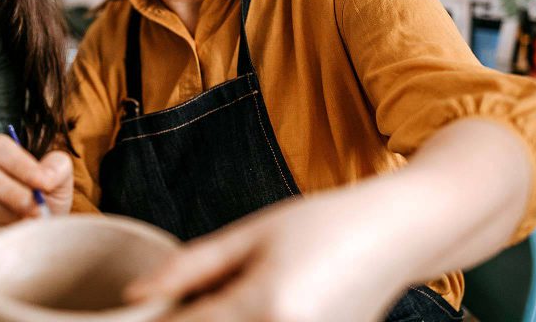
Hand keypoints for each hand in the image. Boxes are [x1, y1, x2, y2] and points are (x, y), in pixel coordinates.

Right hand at [0, 134, 72, 242]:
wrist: (32, 232)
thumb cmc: (43, 200)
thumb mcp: (57, 180)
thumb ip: (57, 167)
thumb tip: (46, 177)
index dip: (22, 165)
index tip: (45, 184)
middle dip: (14, 195)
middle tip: (38, 211)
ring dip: (7, 215)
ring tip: (29, 223)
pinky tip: (14, 233)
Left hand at [125, 195, 407, 321]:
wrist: (399, 233)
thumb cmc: (325, 222)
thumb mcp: (252, 232)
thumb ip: (190, 266)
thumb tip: (136, 294)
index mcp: (265, 306)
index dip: (155, 321)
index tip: (136, 311)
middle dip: (190, 321)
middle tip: (192, 298)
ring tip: (230, 297)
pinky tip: (252, 310)